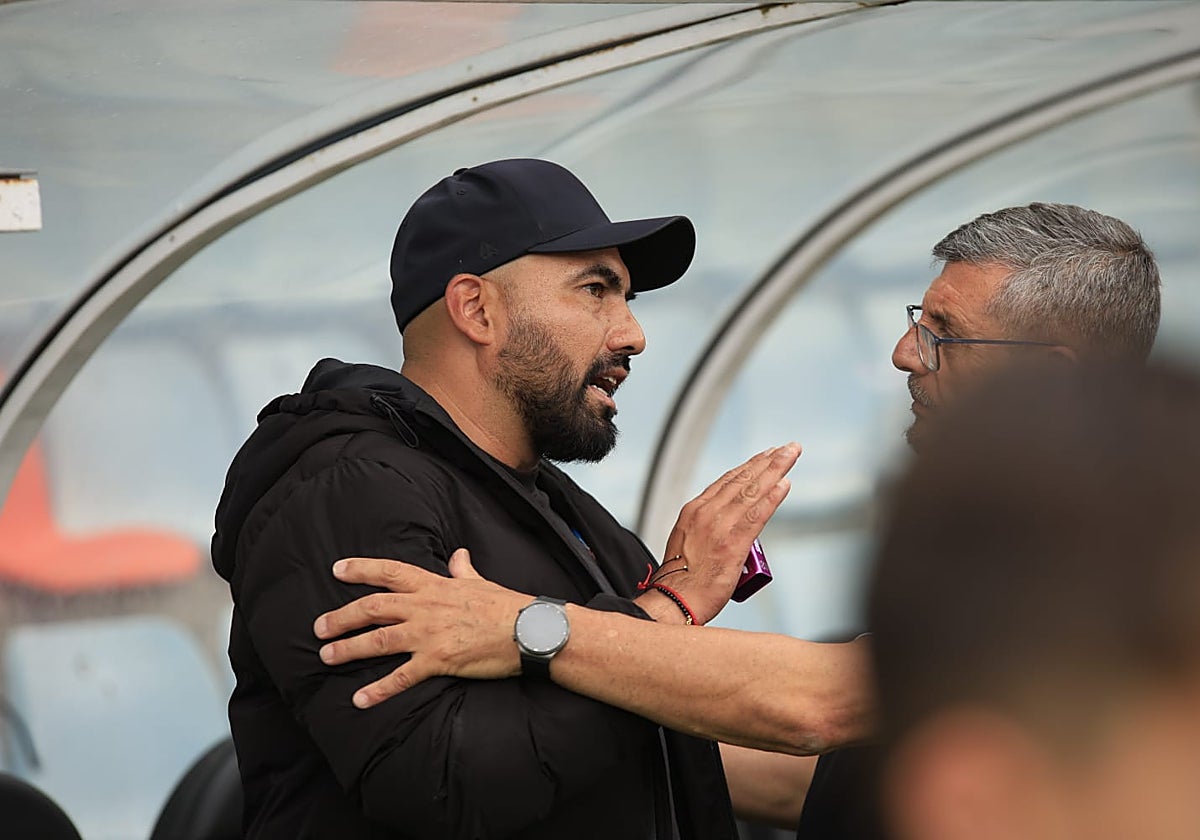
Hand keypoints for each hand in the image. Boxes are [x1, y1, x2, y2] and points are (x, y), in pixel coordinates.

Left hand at [313, 549, 527, 707]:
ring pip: (378, 640)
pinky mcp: (437, 661)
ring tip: (326, 657)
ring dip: (348, 649)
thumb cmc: (505, 606)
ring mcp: (428, 634)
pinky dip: (378, 689)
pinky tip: (359, 700)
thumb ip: (463, 571)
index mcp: (435, 586)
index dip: (362, 569)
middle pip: (373, 607)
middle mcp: (425, 607)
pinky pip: (401, 677)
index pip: (391, 572)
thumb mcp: (480, 582)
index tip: (337, 570)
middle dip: (342, 617)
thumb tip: (459, 555)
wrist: (527, 630)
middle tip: (319, 627)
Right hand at [642, 443, 798, 624]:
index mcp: (693, 511)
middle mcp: (705, 512)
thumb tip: (728, 527)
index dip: (748, 467)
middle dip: (767, 461)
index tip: (764, 457)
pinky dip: (772, 497)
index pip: (726, 481)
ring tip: (790, 455)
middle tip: (786, 448)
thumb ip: (708, 528)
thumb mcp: (687, 542)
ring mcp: (719, 526)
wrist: (674, 599)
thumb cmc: (681, 580)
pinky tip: (784, 484)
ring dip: (775, 470)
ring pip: (752, 490)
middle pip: (742, 479)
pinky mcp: (733, 543)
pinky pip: (757, 514)